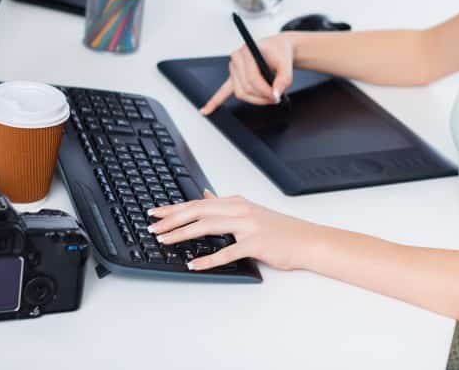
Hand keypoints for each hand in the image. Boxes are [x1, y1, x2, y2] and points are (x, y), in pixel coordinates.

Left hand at [148, 190, 318, 271]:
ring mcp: (248, 226)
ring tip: (165, 241)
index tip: (154, 212)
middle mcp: (239, 210)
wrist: (306, 240)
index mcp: (235, 202)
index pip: (198, 202)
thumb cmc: (279, 230)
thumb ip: (225, 204)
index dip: (174, 207)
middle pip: (198, 210)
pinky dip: (209, 259)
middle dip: (172, 218)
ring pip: (208, 226)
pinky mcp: (256, 243)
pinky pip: (228, 252)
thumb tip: (205, 194)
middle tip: (152, 226)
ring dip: (183, 234)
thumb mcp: (249, 211)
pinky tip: (194, 264)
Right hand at [199, 33, 295, 113]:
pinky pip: (222, 91)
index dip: (265, 91)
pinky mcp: (233, 78)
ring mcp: (233, 69)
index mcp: (247, 52)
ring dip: (255, 100)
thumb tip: (276, 93)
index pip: (252, 78)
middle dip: (262, 97)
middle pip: (246, 88)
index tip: (277, 97)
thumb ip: (284, 79)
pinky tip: (206, 110)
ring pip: (240, 93)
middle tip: (276, 99)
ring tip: (268, 99)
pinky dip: (215, 101)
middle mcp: (236, 60)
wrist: (276, 48)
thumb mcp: (286, 63)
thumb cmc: (279, 52)